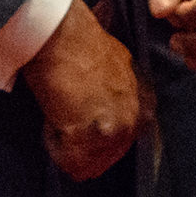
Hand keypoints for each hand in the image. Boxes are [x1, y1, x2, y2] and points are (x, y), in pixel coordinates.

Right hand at [24, 0, 141, 181]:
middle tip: (64, 116)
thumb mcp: (117, 64)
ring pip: (86, 163)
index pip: (124, 139)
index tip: (80, 118)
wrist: (60, 33)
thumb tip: (104, 103)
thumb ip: (119, 90)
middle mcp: (135, 122)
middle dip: (83, 143)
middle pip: (106, 158)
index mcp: (145, 104)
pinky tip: (50, 119)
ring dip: (68, 144)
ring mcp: (112, 133)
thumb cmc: (80, 40)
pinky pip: (67, 162)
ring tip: (56, 114)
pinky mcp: (87, 140)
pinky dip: (53, 145)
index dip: (97, 131)